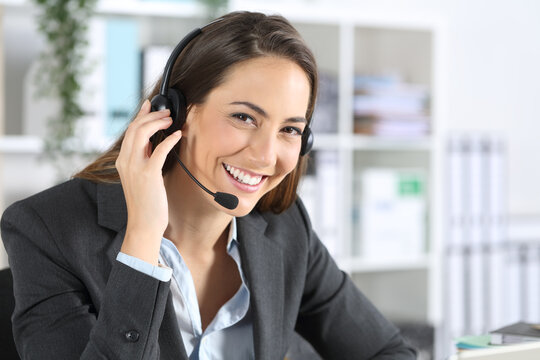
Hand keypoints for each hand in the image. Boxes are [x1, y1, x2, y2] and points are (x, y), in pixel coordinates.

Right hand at [116, 99, 181, 264]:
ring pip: (142, 134)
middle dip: (151, 115)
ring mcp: (135, 167)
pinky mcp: (148, 174)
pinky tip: (177, 135)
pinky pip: (158, 150)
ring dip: (158, 123)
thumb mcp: (141, 176)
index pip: (129, 131)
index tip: (149, 105)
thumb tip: (152, 143)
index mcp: (123, 161)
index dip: (140, 115)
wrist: (143, 223)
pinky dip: (169, 140)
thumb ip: (143, 159)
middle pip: (135, 128)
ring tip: (170, 120)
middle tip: (166, 112)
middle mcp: (126, 161)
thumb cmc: (146, 202)